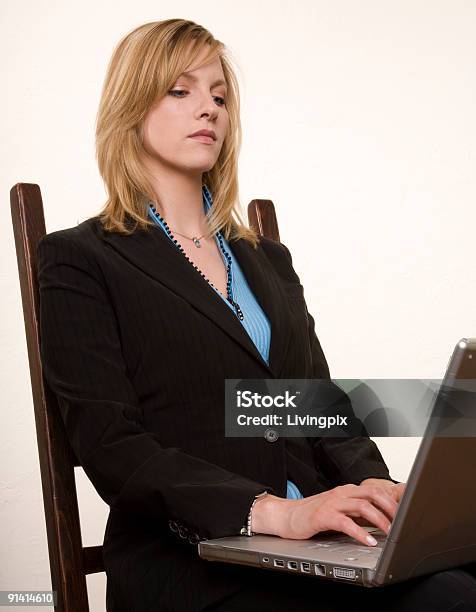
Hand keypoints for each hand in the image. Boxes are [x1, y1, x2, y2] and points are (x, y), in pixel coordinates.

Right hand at [252, 480, 405, 546]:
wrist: (287, 515)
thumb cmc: (315, 514)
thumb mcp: (341, 509)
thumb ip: (359, 511)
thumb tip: (384, 518)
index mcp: (349, 490)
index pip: (376, 489)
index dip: (394, 499)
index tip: (408, 512)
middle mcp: (343, 493)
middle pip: (374, 493)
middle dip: (391, 508)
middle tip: (403, 523)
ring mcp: (333, 502)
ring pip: (363, 505)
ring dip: (380, 520)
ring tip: (391, 533)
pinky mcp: (323, 515)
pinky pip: (346, 522)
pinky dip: (360, 532)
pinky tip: (369, 542)